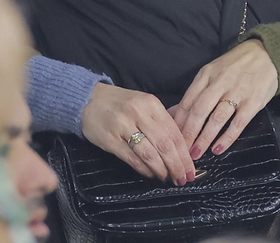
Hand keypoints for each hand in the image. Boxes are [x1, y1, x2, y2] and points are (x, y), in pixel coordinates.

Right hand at [80, 84, 194, 185]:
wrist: (88, 99)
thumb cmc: (120, 104)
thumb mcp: (144, 104)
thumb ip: (161, 121)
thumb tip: (182, 146)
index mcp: (151, 104)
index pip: (174, 132)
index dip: (184, 153)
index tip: (191, 168)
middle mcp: (139, 113)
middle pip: (165, 144)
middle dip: (177, 165)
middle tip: (183, 178)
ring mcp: (123, 126)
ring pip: (150, 153)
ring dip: (162, 170)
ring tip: (169, 179)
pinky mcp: (111, 140)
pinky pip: (132, 159)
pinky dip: (145, 170)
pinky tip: (152, 175)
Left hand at [168, 40, 278, 158]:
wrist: (265, 54)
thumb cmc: (235, 65)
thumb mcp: (212, 71)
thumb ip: (196, 91)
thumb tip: (174, 113)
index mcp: (206, 74)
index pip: (188, 101)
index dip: (178, 122)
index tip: (172, 137)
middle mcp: (220, 82)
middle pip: (199, 110)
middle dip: (188, 133)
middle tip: (182, 151)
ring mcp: (237, 92)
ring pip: (217, 118)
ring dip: (204, 138)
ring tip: (196, 153)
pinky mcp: (253, 101)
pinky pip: (238, 123)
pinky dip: (227, 137)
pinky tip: (218, 148)